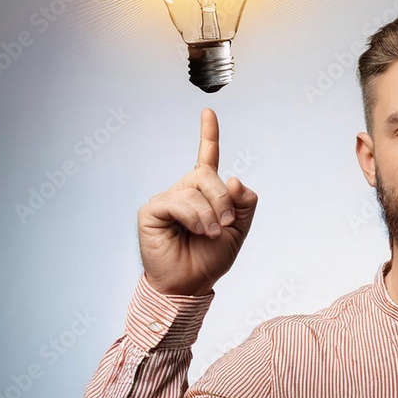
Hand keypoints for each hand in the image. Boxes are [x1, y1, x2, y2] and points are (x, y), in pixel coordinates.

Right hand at [137, 108, 257, 295]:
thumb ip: (244, 203)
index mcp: (204, 193)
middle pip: (207, 173)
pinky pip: (179, 201)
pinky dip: (194, 216)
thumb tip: (234, 178)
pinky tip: (197, 231)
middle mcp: (184, 191)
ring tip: (210, 234)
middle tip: (226, 225)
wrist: (190, 285)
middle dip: (223, 199)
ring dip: (210, 214)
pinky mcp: (152, 210)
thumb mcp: (239, 230)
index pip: (206, 157)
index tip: (208, 112)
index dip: (208, 134)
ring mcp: (167, 198)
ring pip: (195, 188)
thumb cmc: (209, 259)